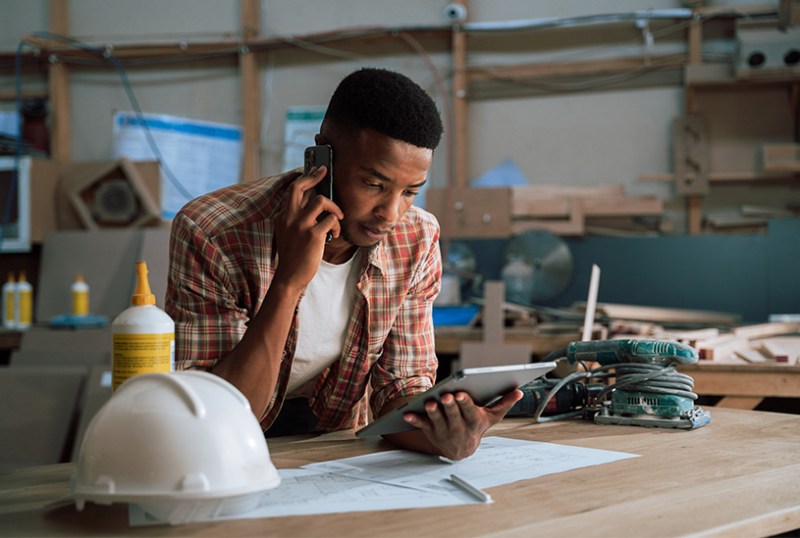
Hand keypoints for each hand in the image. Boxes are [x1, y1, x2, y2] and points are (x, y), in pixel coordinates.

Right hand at [272, 167, 342, 289]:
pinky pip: (331, 220)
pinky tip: (334, 233)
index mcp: (282, 216)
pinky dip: (336, 225)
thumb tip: (315, 200)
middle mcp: (289, 217)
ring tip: (336, 218)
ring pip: (321, 201)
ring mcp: (300, 225)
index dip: (305, 178)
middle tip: (325, 172)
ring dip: (334, 207)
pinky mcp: (313, 235)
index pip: (292, 190)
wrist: (290, 277)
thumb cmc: (293, 256)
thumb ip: (296, 217)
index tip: (315, 171)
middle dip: (315, 176)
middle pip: (300, 186)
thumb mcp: (288, 233)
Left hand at [403, 389, 522, 460]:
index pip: (469, 411)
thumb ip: (504, 404)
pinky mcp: (430, 432)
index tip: (460, 394)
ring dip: (432, 412)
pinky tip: (406, 415)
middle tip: (446, 396)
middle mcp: (458, 427)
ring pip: (437, 420)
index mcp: (473, 421)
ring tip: (429, 403)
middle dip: (449, 406)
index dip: (464, 403)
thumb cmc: (476, 426)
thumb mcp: (492, 418)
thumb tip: (519, 391)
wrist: (461, 451)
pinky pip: (421, 426)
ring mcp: (443, 430)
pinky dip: (414, 421)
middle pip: (452, 415)